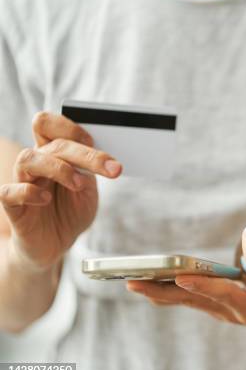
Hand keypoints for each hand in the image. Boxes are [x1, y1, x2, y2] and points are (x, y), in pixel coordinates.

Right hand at [0, 112, 121, 270]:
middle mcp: (36, 163)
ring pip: (28, 159)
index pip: (49, 124)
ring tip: (79, 184)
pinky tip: (46, 199)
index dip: (70, 128)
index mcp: (52, 153)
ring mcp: (22, 182)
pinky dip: (29, 192)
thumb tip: (104, 157)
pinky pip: (9, 192)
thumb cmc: (71, 212)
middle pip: (51, 143)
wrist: (57, 244)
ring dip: (59, 168)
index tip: (95, 142)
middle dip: (85, 154)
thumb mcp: (88, 189)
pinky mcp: (12, 206)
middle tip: (112, 168)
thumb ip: (90, 172)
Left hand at [127, 214, 245, 346]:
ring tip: (134, 281)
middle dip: (199, 287)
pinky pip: (191, 302)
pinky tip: (143, 285)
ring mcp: (233, 314)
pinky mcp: (222, 310)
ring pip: (196, 304)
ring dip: (165, 293)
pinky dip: (168, 294)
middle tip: (177, 275)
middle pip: (220, 301)